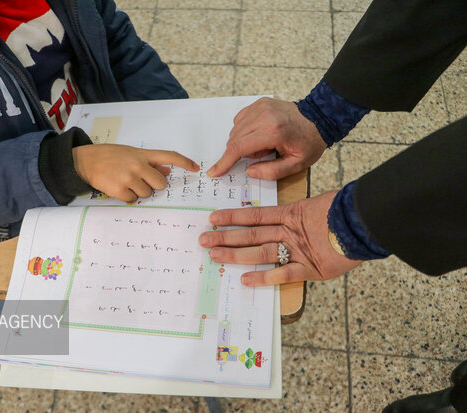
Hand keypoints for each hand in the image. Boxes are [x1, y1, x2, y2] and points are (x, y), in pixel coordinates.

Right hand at [73, 144, 198, 201]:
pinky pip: (132, 200)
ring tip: (125, 182)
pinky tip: (118, 188)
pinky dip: (127, 197)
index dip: (184, 162)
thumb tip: (168, 171)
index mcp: (142, 154)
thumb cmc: (110, 156)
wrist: (86, 160)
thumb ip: (150, 162)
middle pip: (161, 183)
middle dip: (154, 186)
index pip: (169, 156)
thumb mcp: (131, 153)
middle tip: (141, 181)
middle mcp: (138, 165)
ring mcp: (128, 177)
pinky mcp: (118, 189)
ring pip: (147, 194)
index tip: (196, 168)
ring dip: (139, 192)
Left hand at [198, 191, 361, 285]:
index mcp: (291, 214)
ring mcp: (298, 249)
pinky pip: (283, 273)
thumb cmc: (347, 211)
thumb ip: (300, 216)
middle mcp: (289, 231)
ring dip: (235, 253)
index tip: (213, 218)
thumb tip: (286, 221)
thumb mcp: (319, 206)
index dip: (232, 217)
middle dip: (224, 236)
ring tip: (214, 255)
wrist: (369, 221)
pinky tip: (244, 279)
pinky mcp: (311, 268)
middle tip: (203, 239)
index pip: (254, 216)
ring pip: (260, 251)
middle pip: (250, 234)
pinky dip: (264, 277)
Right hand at [207, 97, 325, 179]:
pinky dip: (245, 131)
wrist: (319, 116)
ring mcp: (260, 107)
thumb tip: (249, 172)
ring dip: (244, 142)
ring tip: (265, 144)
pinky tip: (260, 134)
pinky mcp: (259, 103)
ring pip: (235, 130)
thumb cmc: (309, 142)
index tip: (214, 172)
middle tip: (264, 154)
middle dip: (241, 153)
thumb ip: (271, 172)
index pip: (239, 148)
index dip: (224, 162)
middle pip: (234, 139)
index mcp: (273, 131)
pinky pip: (240, 120)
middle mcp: (263, 116)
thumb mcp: (296, 164)